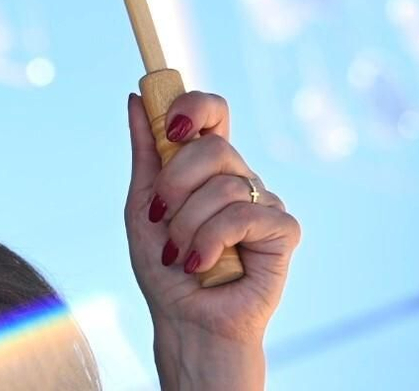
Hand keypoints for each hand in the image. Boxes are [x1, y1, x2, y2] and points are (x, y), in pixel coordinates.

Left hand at [125, 91, 300, 387]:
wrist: (184, 320)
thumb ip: (145, 153)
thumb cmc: (163, 266)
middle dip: (175, 181)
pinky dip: (211, 241)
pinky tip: (201, 264)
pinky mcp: (283, 231)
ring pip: (224, 185)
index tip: (169, 128)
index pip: (213, 112)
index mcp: (205, 167)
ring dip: (187, 224)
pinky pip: (245, 215)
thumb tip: (135, 98)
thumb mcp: (142, 204)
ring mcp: (263, 202)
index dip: (194, 105)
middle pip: (214, 145)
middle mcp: (238, 178)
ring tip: (178, 254)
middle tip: (159, 214)